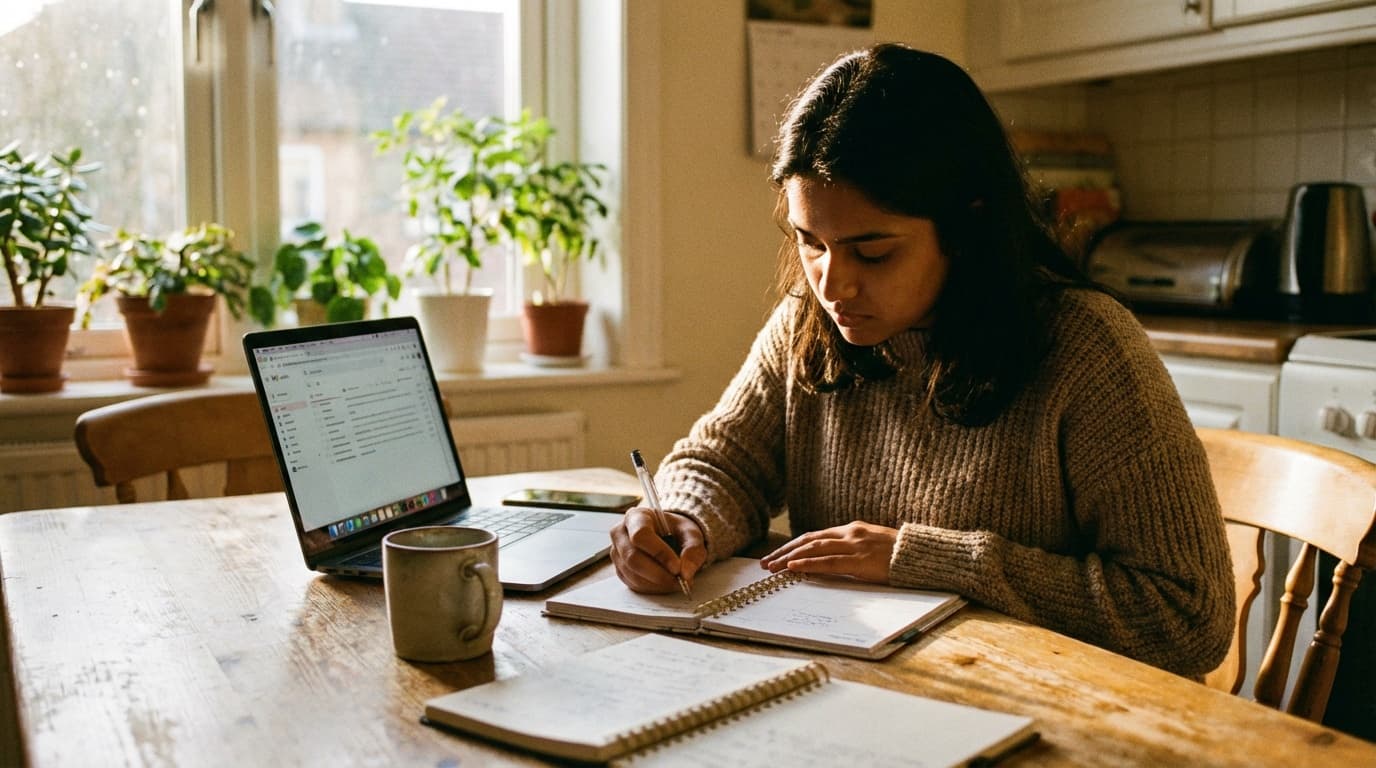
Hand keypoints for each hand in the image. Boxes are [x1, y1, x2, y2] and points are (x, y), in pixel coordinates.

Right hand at [610, 507, 706, 593]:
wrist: (669, 535)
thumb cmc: (676, 531)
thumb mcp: (691, 534)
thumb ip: (693, 550)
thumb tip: (685, 573)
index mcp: (636, 516)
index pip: (640, 535)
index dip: (659, 553)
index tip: (677, 567)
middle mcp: (620, 533)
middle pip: (632, 558)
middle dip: (658, 574)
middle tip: (679, 580)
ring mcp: (617, 553)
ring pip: (633, 574)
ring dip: (657, 583)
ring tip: (676, 582)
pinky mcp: (619, 570)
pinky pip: (633, 584)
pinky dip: (652, 588)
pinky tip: (665, 583)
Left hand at [759, 521, 896, 583]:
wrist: (923, 555)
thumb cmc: (901, 555)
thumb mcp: (874, 546)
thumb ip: (854, 549)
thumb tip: (834, 559)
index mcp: (853, 529)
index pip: (816, 536)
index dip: (794, 545)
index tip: (778, 555)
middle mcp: (850, 533)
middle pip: (809, 540)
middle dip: (785, 551)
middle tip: (765, 562)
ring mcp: (855, 546)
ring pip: (814, 548)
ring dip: (790, 558)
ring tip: (773, 567)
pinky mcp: (862, 560)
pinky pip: (829, 562)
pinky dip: (809, 563)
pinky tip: (794, 567)